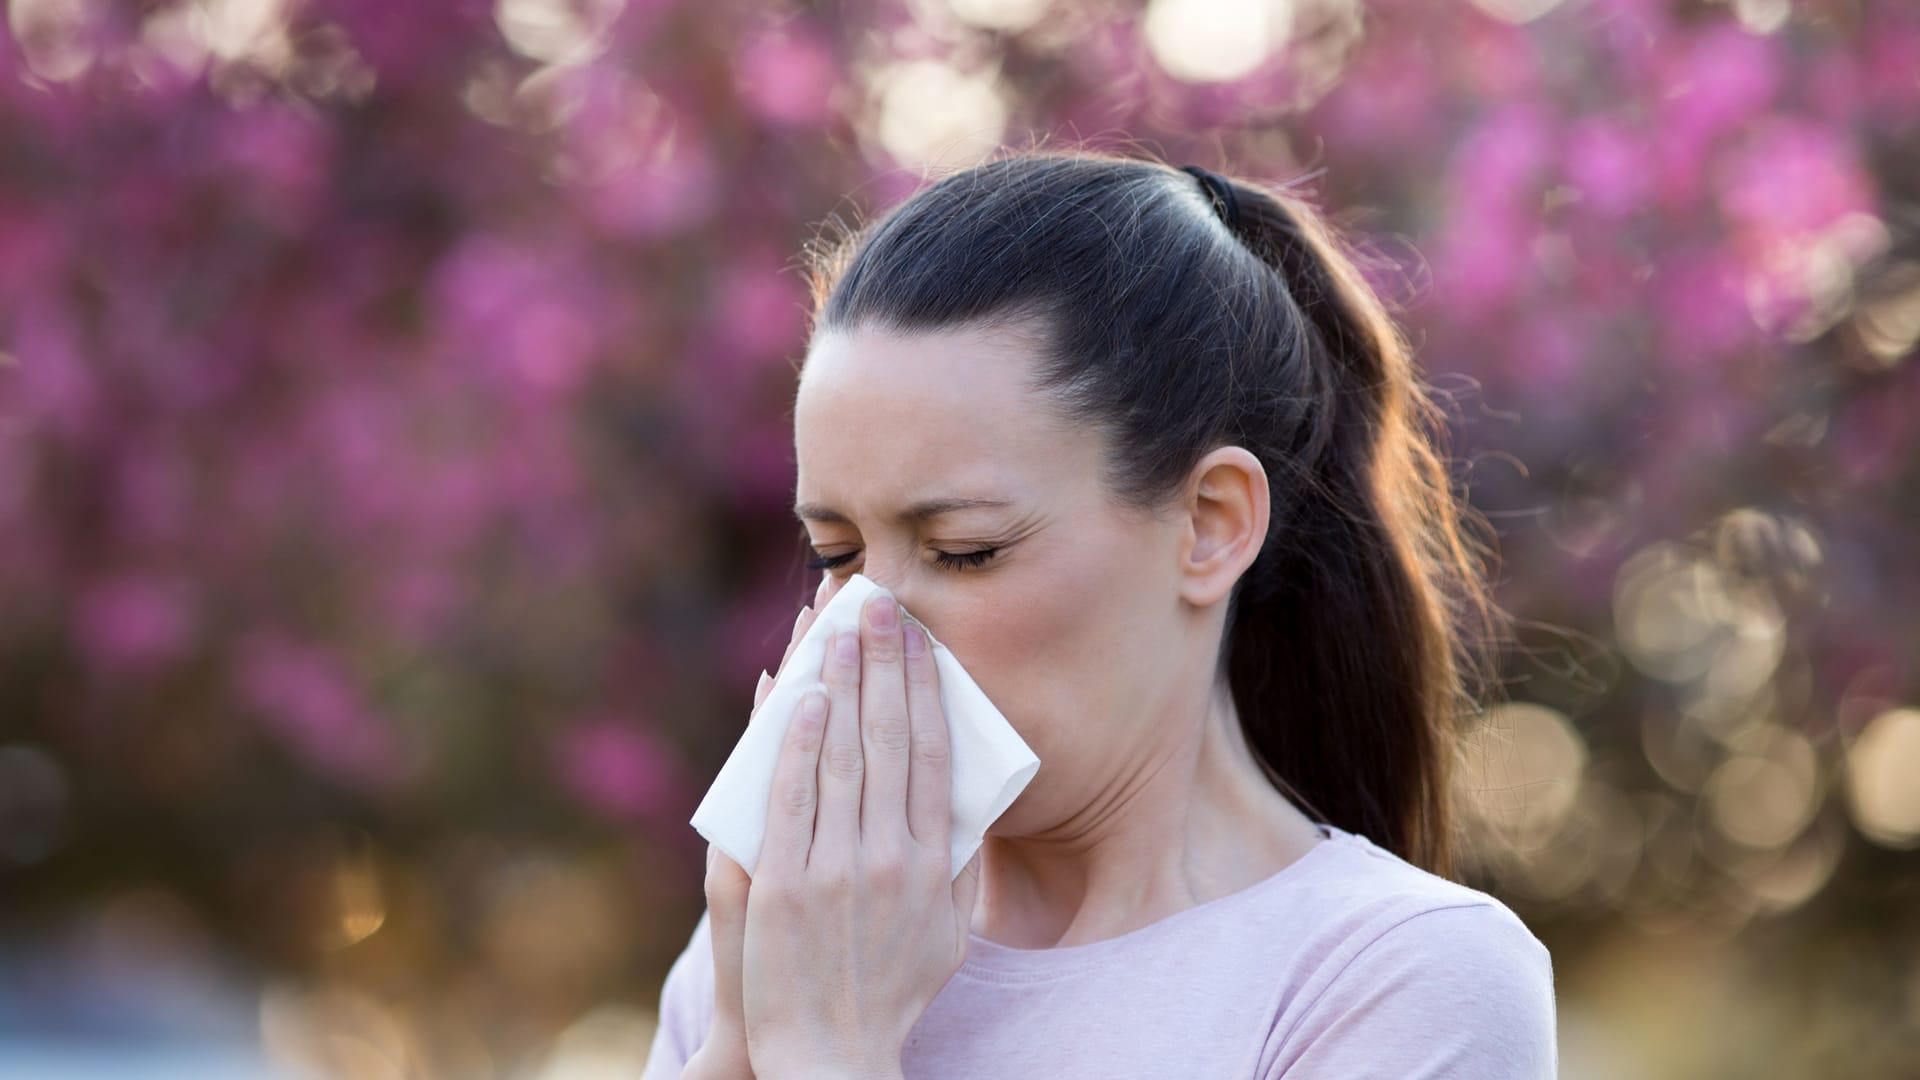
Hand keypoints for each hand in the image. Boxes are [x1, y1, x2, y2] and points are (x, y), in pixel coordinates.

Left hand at [741, 581, 981, 1079]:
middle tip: (880, 603)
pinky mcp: (783, 884)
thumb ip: (955, 867)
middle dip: (886, 664)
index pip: (936, 756)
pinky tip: (803, 695)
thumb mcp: (945, 934)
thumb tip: (965, 801)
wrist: (830, 1056)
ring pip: (844, 755)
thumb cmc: (890, 994)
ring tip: (840, 626)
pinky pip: (793, 797)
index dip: (929, 690)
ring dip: (844, 683)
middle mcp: (892, 858)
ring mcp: (837, 869)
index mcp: (934, 865)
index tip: (922, 640)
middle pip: (892, 740)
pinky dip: (797, 743)